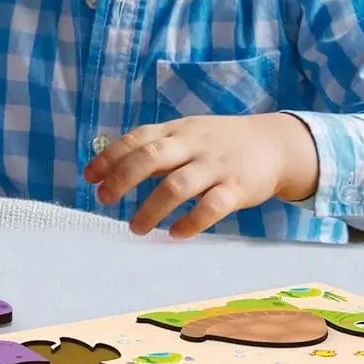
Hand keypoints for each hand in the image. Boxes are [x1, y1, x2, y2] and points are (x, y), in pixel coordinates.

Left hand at [83, 112, 318, 238]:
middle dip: (123, 179)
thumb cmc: (220, 142)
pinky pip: (212, 207)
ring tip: (136, 227)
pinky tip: (175, 233)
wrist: (274, 144)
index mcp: (178, 130)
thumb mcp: (188, 134)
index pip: (138, 138)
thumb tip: (112, 167)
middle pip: (151, 157)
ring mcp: (216, 166)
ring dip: (151, 208)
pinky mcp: (238, 188)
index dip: (110, 156)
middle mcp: (194, 144)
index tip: (89, 176)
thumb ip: (156, 147)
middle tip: (104, 199)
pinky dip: (191, 223)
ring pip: (178, 186)